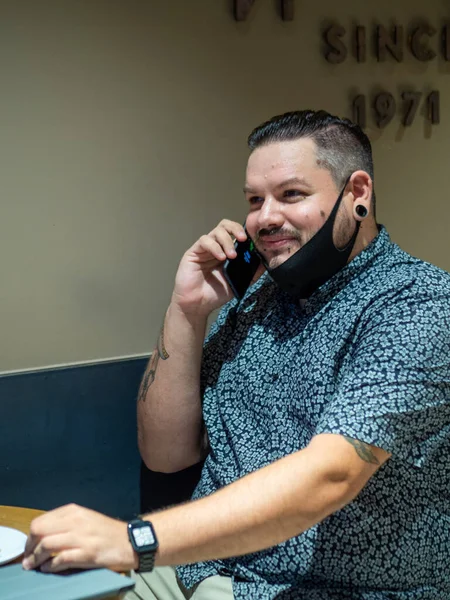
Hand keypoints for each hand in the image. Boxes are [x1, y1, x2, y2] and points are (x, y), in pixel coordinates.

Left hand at [22, 504, 136, 572]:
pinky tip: (48, 569)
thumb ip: (65, 523)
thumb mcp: (85, 519)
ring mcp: (81, 537)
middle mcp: (75, 521)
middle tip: (29, 559)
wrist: (129, 541)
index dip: (30, 537)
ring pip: (47, 545)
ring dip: (36, 559)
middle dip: (29, 547)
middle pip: (39, 531)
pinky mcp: (87, 553)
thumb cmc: (106, 531)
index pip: (40, 521)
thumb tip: (43, 536)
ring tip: (34, 566)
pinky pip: (60, 559)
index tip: (30, 547)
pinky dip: (50, 566)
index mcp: (73, 511)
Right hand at [172, 219, 246, 315]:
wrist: (197, 305)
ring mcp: (205, 249)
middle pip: (225, 225)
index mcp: (227, 252)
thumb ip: (251, 272)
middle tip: (243, 239)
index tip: (254, 241)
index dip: (245, 233)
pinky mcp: (194, 252)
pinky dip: (215, 247)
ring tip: (231, 256)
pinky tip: (221, 257)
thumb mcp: (239, 282)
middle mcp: (216, 247)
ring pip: (216, 231)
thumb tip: (265, 260)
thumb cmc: (215, 294)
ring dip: (227, 241)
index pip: (236, 233)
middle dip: (236, 229)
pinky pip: (205, 241)